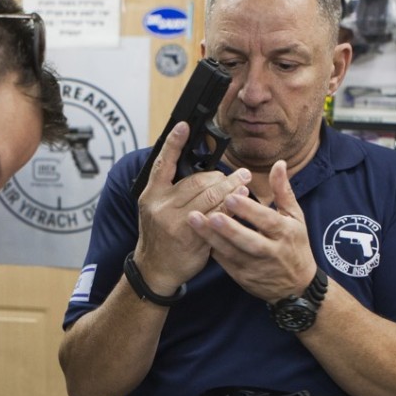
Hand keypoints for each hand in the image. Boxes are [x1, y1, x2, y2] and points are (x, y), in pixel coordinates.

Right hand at [135, 121, 251, 293]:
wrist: (155, 270)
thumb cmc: (160, 237)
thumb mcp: (156, 209)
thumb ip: (172, 191)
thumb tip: (199, 170)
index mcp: (151, 195)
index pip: (162, 163)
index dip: (173, 142)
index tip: (184, 125)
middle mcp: (161, 205)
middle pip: (197, 181)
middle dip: (221, 176)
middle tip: (240, 173)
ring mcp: (175, 221)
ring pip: (210, 196)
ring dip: (231, 188)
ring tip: (244, 183)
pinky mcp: (190, 236)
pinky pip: (216, 216)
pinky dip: (230, 208)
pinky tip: (240, 203)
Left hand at [188, 159, 316, 301]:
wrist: (296, 286)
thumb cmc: (294, 245)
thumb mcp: (295, 217)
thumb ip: (283, 191)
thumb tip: (279, 164)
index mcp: (285, 233)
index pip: (267, 220)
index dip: (249, 210)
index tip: (231, 196)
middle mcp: (271, 251)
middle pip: (249, 240)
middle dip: (230, 228)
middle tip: (211, 214)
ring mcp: (256, 267)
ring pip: (232, 253)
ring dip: (212, 237)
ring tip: (194, 221)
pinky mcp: (243, 277)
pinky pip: (224, 263)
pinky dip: (211, 250)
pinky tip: (195, 236)